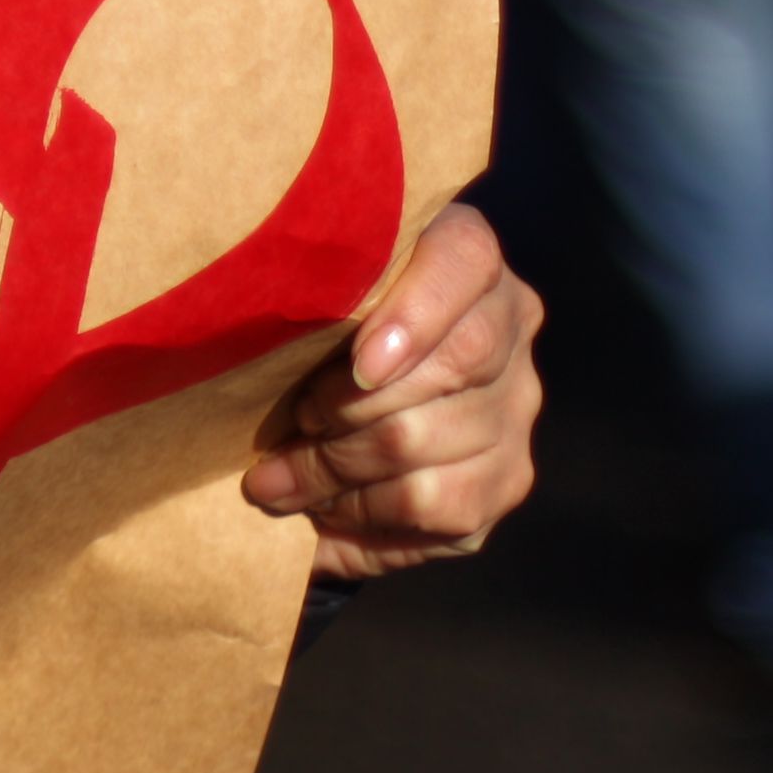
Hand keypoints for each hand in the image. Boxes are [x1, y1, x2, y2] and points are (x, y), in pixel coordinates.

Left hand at [240, 199, 541, 583]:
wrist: (358, 399)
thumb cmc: (317, 329)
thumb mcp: (316, 297)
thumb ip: (314, 295)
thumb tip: (256, 320)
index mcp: (467, 258)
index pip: (466, 260)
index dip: (417, 314)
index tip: (359, 364)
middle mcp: (509, 325)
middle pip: (452, 365)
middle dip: (349, 407)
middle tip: (292, 424)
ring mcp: (516, 405)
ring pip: (432, 444)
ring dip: (338, 470)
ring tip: (279, 480)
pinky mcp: (506, 479)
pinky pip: (443, 508)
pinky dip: (367, 515)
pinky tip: (323, 511)